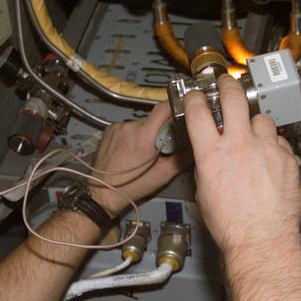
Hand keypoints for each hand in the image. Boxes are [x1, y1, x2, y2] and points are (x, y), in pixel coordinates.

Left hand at [88, 101, 187, 217]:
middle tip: (162, 145)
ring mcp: (117, 127)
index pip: (164, 107)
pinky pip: (127, 127)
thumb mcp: (164, 174)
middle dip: (160, 129)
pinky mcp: (108, 130)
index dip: (175, 107)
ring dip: (145, 133)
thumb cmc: (134, 185)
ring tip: (143, 151)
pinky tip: (129, 150)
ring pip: (140, 124)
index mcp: (144, 135)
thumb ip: (183, 156)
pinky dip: (132, 135)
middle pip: (153, 118)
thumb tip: (196, 143)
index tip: (182, 114)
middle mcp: (129, 126)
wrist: (103, 192)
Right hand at [183, 74, 300, 252]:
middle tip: (227, 84)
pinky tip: (270, 158)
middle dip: (228, 86)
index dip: (196, 97)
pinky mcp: (286, 157)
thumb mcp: (205, 192)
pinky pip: (279, 140)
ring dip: (256, 123)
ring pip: (262, 118)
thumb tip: (209, 157)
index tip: (197, 94)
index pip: (199, 111)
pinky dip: (274, 145)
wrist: (262, 240)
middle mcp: (239, 145)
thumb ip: (207, 166)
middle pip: (233, 98)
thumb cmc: (232, 225)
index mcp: (212, 154)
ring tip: (254, 134)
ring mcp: (265, 148)